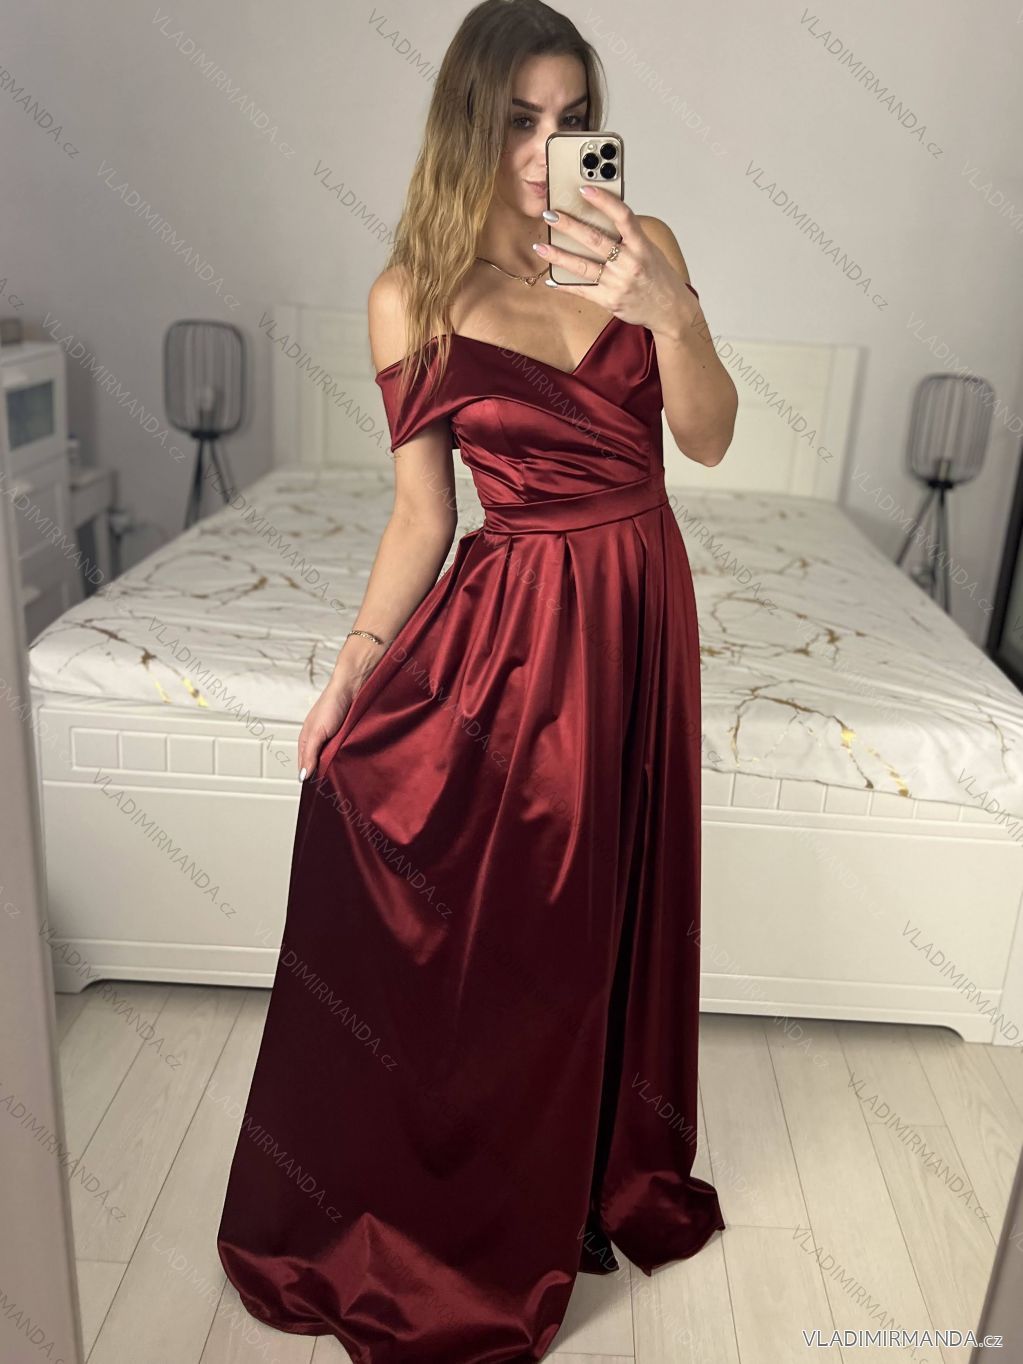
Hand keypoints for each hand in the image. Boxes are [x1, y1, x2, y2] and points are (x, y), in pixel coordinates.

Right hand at [297, 677, 353, 781]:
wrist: (353, 687)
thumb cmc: (331, 704)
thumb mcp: (317, 732)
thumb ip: (310, 754)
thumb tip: (302, 776)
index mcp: (306, 741)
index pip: (304, 768)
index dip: (310, 780)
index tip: (317, 794)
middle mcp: (318, 742)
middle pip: (319, 766)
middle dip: (324, 776)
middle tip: (332, 790)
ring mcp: (333, 740)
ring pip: (332, 761)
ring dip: (337, 768)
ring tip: (343, 779)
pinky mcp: (346, 738)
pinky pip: (345, 754)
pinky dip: (347, 759)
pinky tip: (352, 764)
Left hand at [534, 185, 693, 337]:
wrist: (671, 310)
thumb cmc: (658, 277)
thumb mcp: (650, 251)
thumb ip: (629, 237)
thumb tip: (600, 219)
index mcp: (642, 245)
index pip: (622, 216)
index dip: (603, 200)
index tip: (584, 189)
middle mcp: (630, 263)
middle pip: (595, 240)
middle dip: (569, 226)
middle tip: (550, 215)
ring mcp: (619, 283)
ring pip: (583, 266)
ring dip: (559, 256)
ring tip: (541, 247)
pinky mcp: (610, 300)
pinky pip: (583, 290)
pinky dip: (565, 285)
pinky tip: (551, 278)